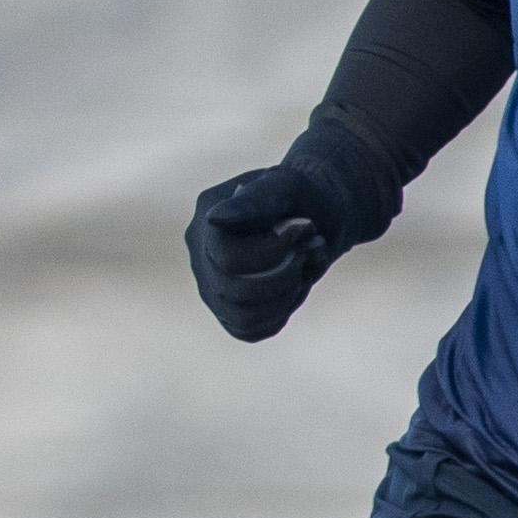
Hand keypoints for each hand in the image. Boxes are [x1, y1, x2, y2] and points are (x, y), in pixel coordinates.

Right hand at [184, 112, 398, 341]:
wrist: (316, 215)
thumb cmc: (300, 197)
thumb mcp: (285, 187)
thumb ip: (253, 201)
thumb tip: (214, 219)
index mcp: (206, 224)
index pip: (227, 258)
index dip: (272, 250)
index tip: (303, 227)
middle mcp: (200, 260)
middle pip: (232, 292)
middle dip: (283, 275)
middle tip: (306, 250)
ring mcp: (212, 289)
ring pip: (241, 319)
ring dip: (285, 296)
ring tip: (303, 267)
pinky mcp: (229, 313)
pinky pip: (251, 331)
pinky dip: (282, 311)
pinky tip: (294, 285)